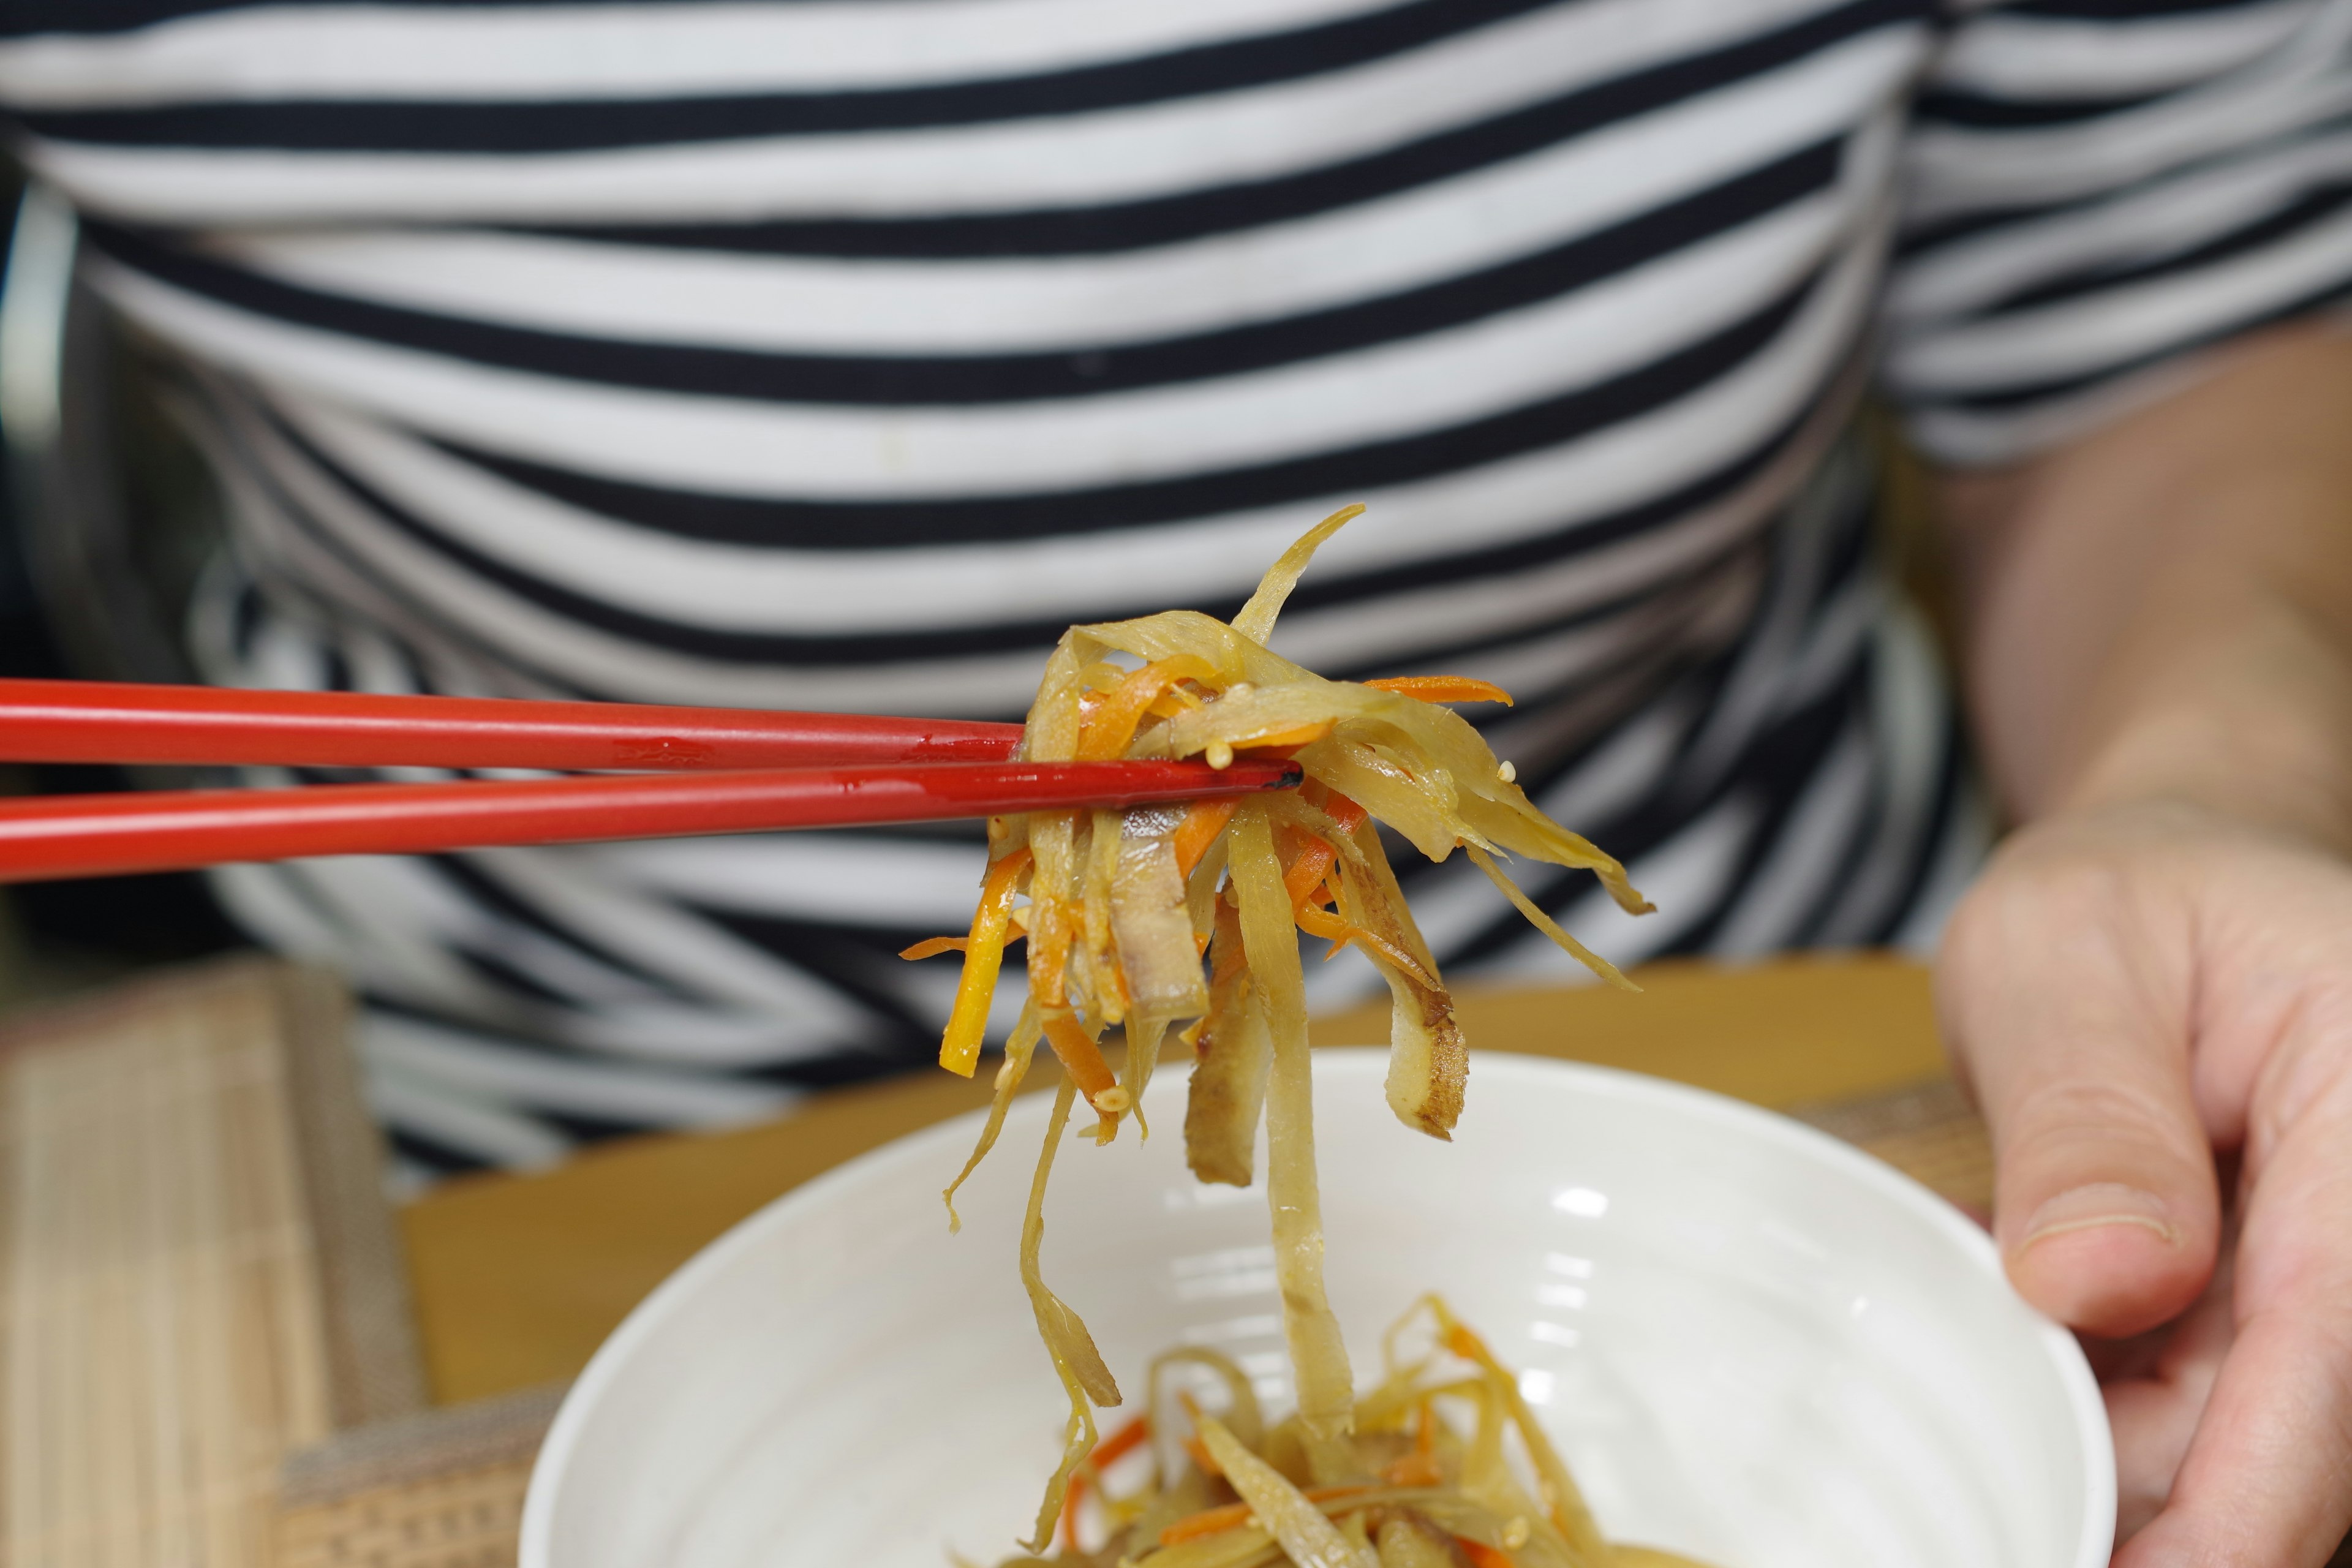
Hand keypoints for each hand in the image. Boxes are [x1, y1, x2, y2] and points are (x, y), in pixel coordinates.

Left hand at [1937, 800, 2351, 1565]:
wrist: (2166, 886)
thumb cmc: (2124, 897)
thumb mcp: (2066, 957)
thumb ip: (2088, 1115)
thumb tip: (2097, 1284)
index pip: (2337, 1351)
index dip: (2243, 1502)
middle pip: (2296, 1428)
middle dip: (2150, 1490)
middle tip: (2001, 1497)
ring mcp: (2335, 1273)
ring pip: (2242, 1437)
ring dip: (2110, 1445)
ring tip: (1979, 1382)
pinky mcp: (2282, 1314)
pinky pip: (2202, 1410)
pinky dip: (2097, 1402)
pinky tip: (2013, 1351)